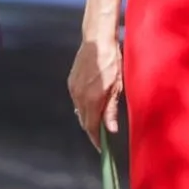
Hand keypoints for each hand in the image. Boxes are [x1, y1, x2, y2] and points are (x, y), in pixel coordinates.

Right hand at [67, 35, 123, 149]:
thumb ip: (111, 109)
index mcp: (92, 99)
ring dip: (88, 118)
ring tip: (99, 121)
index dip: (96, 140)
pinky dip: (84, 107)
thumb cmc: (112, 61)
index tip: (102, 148)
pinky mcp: (71, 82)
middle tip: (103, 137)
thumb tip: (110, 130)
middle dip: (92, 130)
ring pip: (79, 111)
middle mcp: (79, 96)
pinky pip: (76, 100)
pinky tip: (92, 105)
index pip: (91, 127)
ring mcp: (73, 89)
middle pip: (84, 121)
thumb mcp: (117, 86)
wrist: (97, 40)